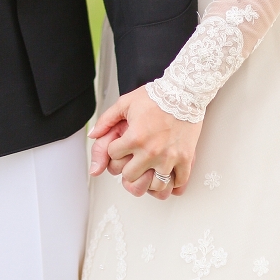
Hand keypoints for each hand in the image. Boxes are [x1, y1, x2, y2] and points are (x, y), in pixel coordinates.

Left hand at [89, 85, 201, 199]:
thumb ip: (106, 120)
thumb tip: (93, 134)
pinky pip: (179, 184)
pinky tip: (168, 176)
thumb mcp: (125, 103)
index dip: (114, 149)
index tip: (121, 145)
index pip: (113, 156)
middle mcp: (151, 152)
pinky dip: (173, 184)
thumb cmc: (156, 97)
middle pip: (130, 176)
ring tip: (149, 171)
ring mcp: (169, 158)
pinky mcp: (185, 159)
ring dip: (150, 180)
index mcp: (135, 138)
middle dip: (128, 168)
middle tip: (133, 160)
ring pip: (154, 186)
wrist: (183, 92)